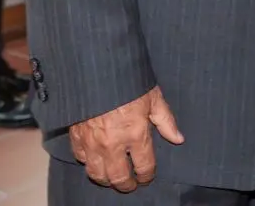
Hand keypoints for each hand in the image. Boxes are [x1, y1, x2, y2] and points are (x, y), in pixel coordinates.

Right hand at [68, 86, 183, 191]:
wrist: (97, 69)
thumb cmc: (129, 81)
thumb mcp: (153, 97)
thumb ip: (166, 121)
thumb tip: (178, 138)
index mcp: (135, 134)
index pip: (144, 166)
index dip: (147, 176)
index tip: (147, 177)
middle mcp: (113, 144)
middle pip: (119, 178)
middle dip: (127, 185)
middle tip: (131, 185)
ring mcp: (92, 143)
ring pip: (97, 174)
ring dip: (106, 180)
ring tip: (113, 178)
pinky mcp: (76, 136)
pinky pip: (81, 159)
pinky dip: (88, 163)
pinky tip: (95, 160)